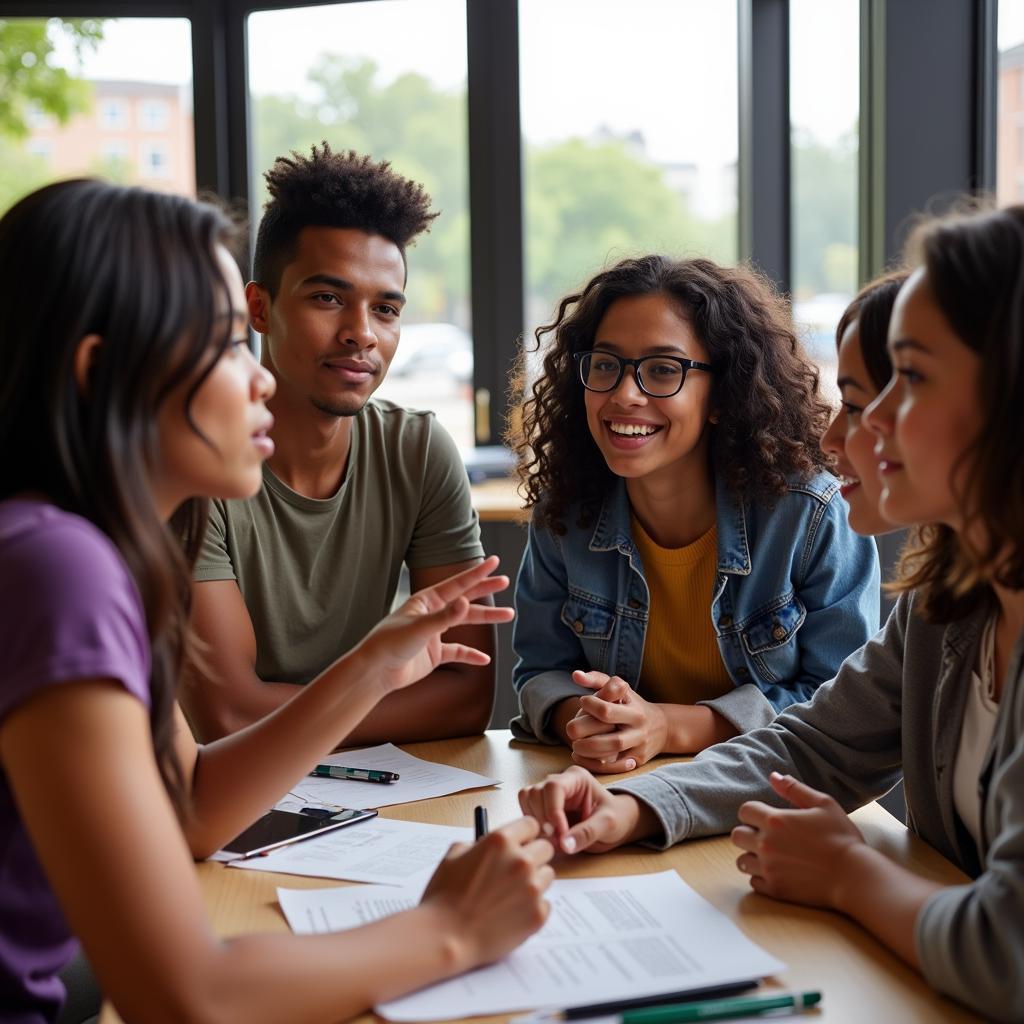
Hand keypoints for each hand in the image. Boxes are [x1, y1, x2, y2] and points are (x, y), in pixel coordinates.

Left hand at [356, 556, 514, 693]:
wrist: (375, 671)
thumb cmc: (390, 643)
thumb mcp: (420, 627)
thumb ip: (445, 617)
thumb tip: (465, 602)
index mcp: (426, 601)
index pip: (457, 584)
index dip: (477, 573)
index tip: (495, 562)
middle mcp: (432, 614)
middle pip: (464, 599)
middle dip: (485, 590)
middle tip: (505, 581)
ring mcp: (434, 634)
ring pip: (465, 623)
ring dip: (485, 619)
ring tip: (508, 615)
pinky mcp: (434, 654)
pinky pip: (457, 652)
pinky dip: (470, 655)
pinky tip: (483, 659)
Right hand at [420, 817, 553, 969]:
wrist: (445, 938)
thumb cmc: (444, 898)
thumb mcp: (453, 857)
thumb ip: (477, 845)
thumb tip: (491, 846)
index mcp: (501, 842)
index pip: (530, 825)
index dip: (524, 834)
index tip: (521, 842)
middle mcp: (521, 861)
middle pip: (545, 848)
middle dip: (533, 855)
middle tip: (517, 869)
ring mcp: (532, 889)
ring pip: (547, 876)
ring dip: (534, 881)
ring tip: (511, 895)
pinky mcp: (537, 915)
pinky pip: (545, 904)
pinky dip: (532, 907)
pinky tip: (512, 914)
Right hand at [518, 765, 655, 853]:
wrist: (616, 824)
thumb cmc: (616, 818)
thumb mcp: (608, 825)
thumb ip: (587, 833)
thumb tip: (564, 844)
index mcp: (577, 778)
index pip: (553, 787)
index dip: (552, 811)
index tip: (560, 834)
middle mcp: (560, 781)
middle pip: (535, 792)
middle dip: (543, 819)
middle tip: (558, 840)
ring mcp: (549, 792)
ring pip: (527, 799)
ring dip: (536, 822)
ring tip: (554, 840)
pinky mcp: (543, 805)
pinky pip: (527, 810)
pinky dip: (533, 825)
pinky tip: (549, 838)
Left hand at [567, 671, 667, 772]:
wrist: (662, 727)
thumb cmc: (632, 704)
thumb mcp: (620, 688)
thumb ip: (597, 679)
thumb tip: (575, 675)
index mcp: (633, 708)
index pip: (607, 710)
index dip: (590, 706)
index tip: (582, 702)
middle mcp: (638, 727)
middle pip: (611, 735)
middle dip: (586, 734)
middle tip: (570, 730)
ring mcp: (639, 745)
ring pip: (613, 751)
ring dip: (589, 751)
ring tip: (574, 746)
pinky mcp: (637, 760)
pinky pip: (616, 767)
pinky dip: (596, 765)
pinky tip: (581, 758)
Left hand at [730, 771, 866, 908]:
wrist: (855, 876)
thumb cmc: (841, 837)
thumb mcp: (823, 804)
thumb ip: (794, 789)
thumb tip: (773, 776)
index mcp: (775, 821)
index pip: (744, 811)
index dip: (754, 812)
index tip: (766, 817)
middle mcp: (766, 845)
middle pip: (737, 835)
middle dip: (749, 833)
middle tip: (767, 837)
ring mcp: (769, 869)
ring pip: (741, 861)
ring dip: (752, 857)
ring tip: (770, 856)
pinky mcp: (775, 890)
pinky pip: (753, 882)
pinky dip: (761, 878)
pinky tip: (777, 872)